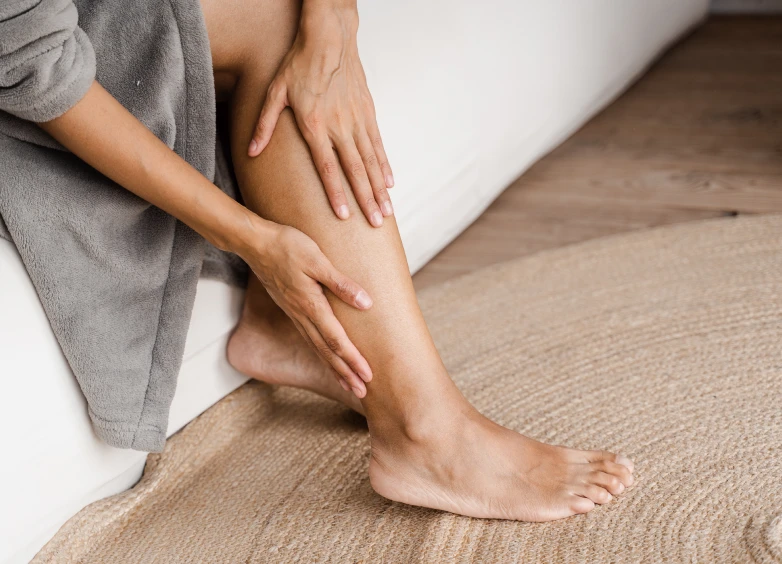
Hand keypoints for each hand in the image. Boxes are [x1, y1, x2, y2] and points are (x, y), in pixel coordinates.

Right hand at [242, 221, 372, 396]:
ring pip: (317, 347)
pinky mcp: (291, 308)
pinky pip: (309, 338)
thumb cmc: (288, 246)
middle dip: (345, 372)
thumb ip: (341, 284)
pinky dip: (322, 353)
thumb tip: (366, 303)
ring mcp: (295, 313)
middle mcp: (302, 315)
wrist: (255, 243)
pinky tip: (327, 357)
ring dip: (334, 367)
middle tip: (362, 392)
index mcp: (311, 305)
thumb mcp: (318, 260)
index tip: (368, 376)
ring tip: (349, 383)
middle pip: (326, 351)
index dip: (352, 360)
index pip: (336, 340)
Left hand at [248, 2, 393, 227]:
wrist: (329, 38)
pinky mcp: (368, 112)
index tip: (345, 216)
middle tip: (375, 223)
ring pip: (371, 161)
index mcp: (315, 125)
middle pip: (355, 170)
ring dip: (380, 188)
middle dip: (366, 199)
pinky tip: (391, 183)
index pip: (328, 167)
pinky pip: (378, 145)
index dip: (337, 193)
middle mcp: (340, 126)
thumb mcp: (275, 93)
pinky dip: (385, 165)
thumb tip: (252, 151)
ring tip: (386, 211)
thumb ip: (265, 125)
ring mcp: (357, 120)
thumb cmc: (299, 65)